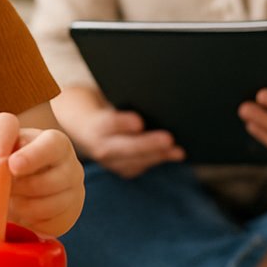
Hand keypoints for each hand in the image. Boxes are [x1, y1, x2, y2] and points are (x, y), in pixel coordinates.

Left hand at [0, 111, 84, 235]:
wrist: (33, 191)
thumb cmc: (11, 167)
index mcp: (52, 140)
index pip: (47, 144)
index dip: (30, 156)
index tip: (10, 165)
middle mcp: (68, 160)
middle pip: (46, 179)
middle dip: (19, 187)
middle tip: (2, 191)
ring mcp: (74, 187)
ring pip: (47, 203)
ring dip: (22, 207)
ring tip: (10, 203)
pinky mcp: (72, 212)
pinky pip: (50, 222)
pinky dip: (31, 222)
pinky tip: (24, 214)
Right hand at [66, 104, 184, 179]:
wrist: (88, 129)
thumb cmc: (109, 110)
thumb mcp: (112, 102)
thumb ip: (129, 101)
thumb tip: (153, 98)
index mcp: (97, 126)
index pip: (109, 123)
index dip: (123, 123)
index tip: (139, 122)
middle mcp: (101, 147)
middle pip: (124, 147)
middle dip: (148, 144)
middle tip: (169, 139)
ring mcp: (111, 162)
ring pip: (134, 162)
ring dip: (158, 156)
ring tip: (178, 151)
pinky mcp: (122, 169)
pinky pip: (140, 167)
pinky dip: (157, 160)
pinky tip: (173, 155)